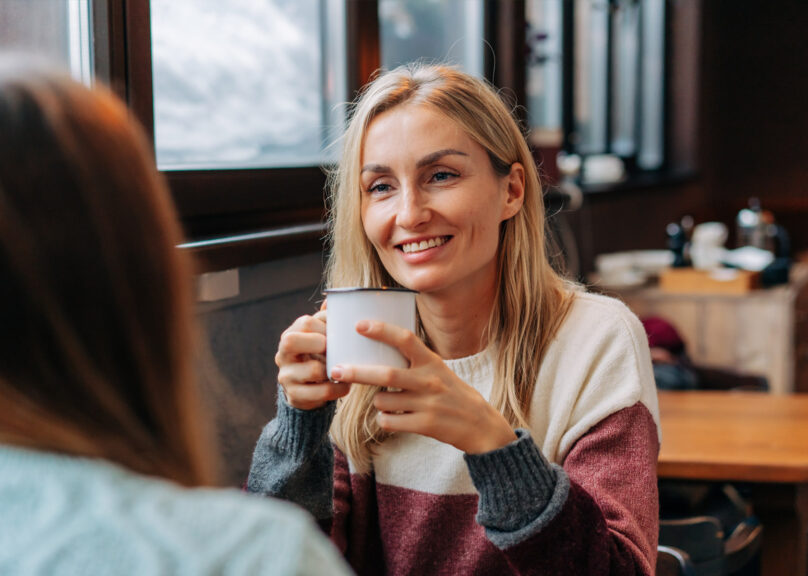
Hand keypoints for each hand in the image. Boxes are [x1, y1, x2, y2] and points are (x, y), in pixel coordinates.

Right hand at [275, 308, 349, 409]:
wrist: (306, 390)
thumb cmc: (316, 357)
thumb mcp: (318, 337)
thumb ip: (325, 320)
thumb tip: (332, 300)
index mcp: (290, 335)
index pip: (305, 322)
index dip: (325, 326)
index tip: (340, 333)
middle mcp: (283, 355)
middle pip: (291, 341)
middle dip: (320, 343)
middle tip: (336, 349)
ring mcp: (286, 376)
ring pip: (313, 369)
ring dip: (335, 368)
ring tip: (347, 368)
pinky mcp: (295, 396)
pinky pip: (322, 392)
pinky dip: (338, 389)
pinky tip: (346, 385)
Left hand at [329, 320, 516, 453]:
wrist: (479, 425)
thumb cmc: (451, 393)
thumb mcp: (437, 369)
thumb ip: (413, 360)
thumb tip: (377, 347)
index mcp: (432, 361)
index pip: (405, 339)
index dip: (381, 330)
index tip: (359, 324)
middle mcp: (429, 380)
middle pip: (386, 374)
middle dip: (357, 372)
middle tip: (335, 369)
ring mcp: (428, 404)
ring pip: (383, 401)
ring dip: (377, 402)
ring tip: (389, 402)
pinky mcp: (425, 425)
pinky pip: (389, 421)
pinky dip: (385, 419)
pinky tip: (395, 418)